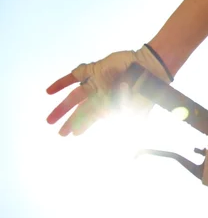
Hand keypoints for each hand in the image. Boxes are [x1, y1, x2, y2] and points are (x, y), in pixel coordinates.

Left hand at [46, 44, 172, 136]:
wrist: (149, 69)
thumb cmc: (144, 92)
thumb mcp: (136, 113)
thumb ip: (128, 125)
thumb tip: (127, 148)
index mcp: (109, 106)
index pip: (92, 118)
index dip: (82, 126)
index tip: (74, 134)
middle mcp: (100, 95)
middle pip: (81, 111)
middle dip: (70, 122)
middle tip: (60, 133)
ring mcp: (95, 83)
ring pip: (73, 97)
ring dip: (61, 109)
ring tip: (49, 121)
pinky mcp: (93, 70)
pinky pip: (73, 77)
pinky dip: (60, 84)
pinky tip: (48, 92)